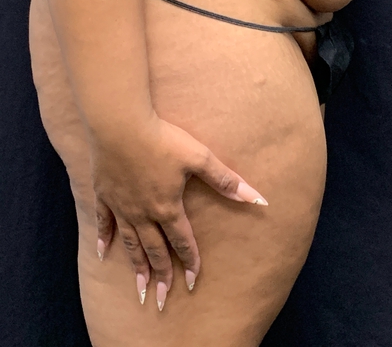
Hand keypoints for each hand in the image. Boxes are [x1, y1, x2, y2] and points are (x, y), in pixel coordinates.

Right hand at [91, 114, 267, 310]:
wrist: (121, 125)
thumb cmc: (163, 140)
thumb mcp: (199, 157)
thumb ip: (225, 180)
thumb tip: (256, 198)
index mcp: (168, 206)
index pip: (182, 240)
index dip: (190, 261)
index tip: (193, 281)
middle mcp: (144, 213)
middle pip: (154, 250)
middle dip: (161, 275)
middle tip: (162, 299)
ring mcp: (122, 206)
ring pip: (130, 243)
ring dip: (136, 266)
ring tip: (139, 289)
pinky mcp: (104, 194)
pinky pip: (103, 223)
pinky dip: (103, 239)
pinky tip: (103, 254)